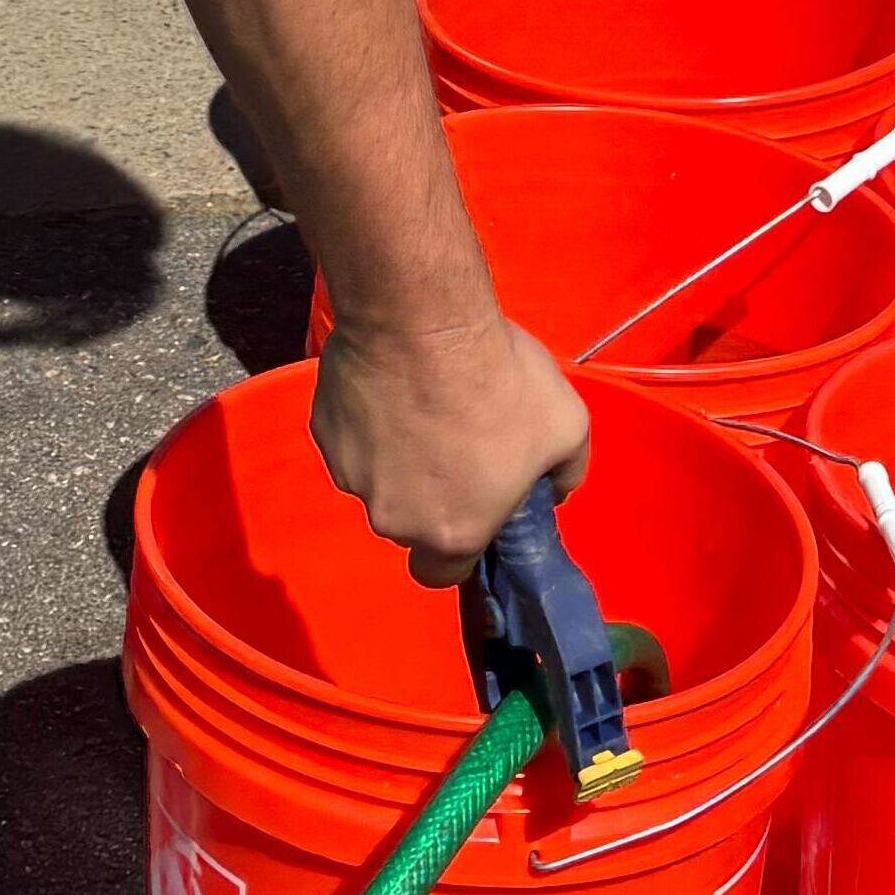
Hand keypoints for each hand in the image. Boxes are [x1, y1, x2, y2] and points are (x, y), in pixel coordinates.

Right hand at [309, 311, 592, 589]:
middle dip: (429, 494)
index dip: (458, 547)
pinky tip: (389, 386)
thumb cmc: (500, 381)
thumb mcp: (569, 426)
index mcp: (453, 532)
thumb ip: (565, 473)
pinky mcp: (325, 436)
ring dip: (397, 457)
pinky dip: (368, 423)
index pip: (443, 574)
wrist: (421, 320)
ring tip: (420, 403)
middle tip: (454, 441)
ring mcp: (353, 478)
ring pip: (378, 481)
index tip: (474, 509)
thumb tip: (555, 488)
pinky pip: (352, 441)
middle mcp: (396, 519)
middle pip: (409, 523)